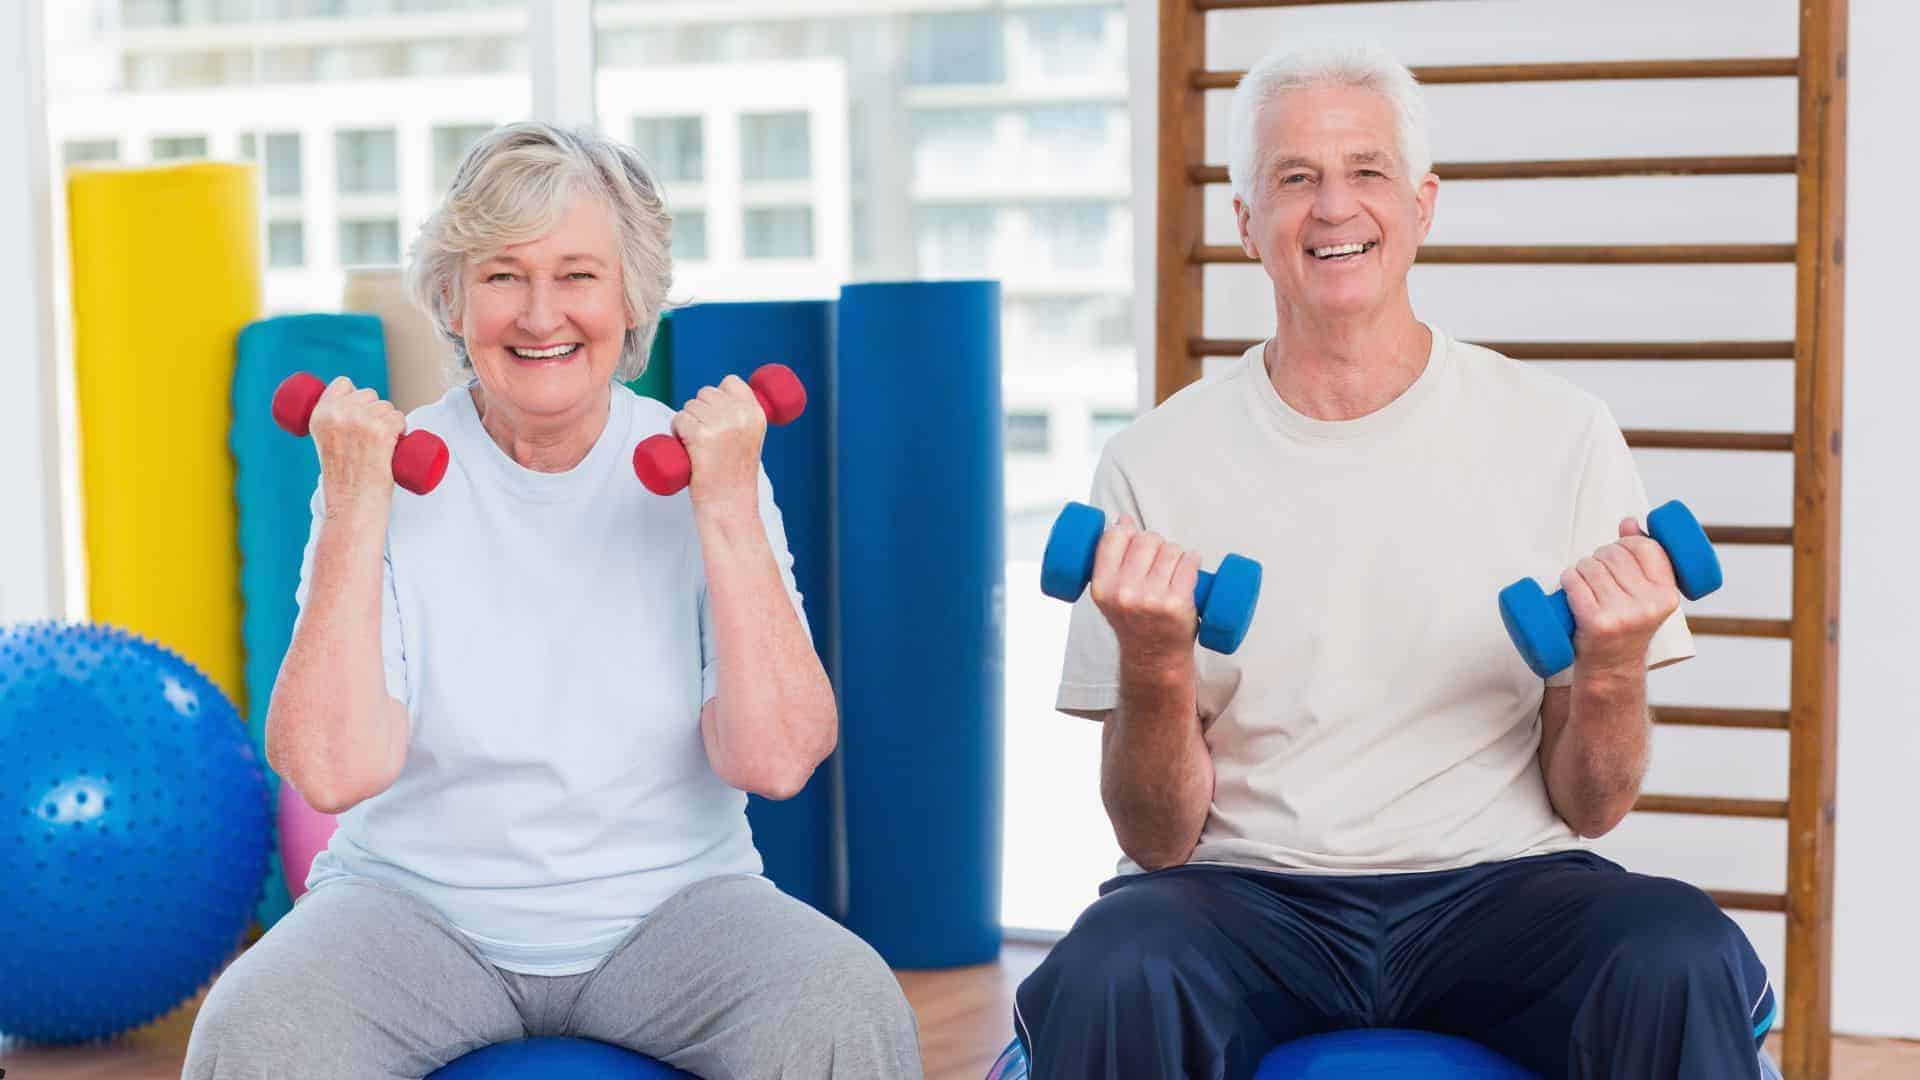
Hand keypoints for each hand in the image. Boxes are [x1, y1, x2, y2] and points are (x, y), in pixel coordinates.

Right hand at [309, 377, 405, 510]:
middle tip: (370, 440)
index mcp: (320, 415)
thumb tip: (355, 408)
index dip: (357, 396)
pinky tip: (394, 444)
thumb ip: (335, 425)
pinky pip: (400, 418)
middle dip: (376, 411)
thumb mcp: (328, 444)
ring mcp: (360, 421)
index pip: (343, 383)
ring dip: (391, 422)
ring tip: (379, 447)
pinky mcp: (380, 432)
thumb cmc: (343, 480)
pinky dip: (402, 429)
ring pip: (387, 407)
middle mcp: (338, 414)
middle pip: (369, 394)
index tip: (360, 414)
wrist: (351, 505)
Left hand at [672, 374, 764, 511]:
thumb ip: (740, 417)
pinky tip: (687, 449)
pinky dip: (676, 432)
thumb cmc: (734, 477)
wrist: (728, 504)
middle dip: (699, 411)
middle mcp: (741, 415)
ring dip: (686, 422)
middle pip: (706, 392)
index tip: (716, 416)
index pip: (731, 382)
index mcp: (756, 414)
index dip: (718, 396)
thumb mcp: (749, 439)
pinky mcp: (701, 434)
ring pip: (689, 406)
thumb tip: (716, 397)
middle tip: (705, 438)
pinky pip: (679, 419)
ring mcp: (721, 423)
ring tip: (697, 446)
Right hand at [1088, 515, 1201, 669]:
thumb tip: (1123, 520)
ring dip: (1177, 553)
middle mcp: (1124, 593)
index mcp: (1102, 587)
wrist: (1155, 657)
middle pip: (1146, 539)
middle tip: (1158, 560)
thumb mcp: (1111, 593)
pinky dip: (1193, 560)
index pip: (1113, 537)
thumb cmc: (1135, 621)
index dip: (1127, 531)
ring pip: (1170, 549)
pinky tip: (1191, 567)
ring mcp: (1152, 598)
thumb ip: (1112, 559)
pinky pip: (1189, 561)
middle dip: (1156, 543)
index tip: (1134, 539)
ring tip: (1174, 570)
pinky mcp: (1177, 603)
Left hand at [1562, 518, 1679, 674]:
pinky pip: (1574, 582)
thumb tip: (1629, 522)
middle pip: (1613, 554)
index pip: (1645, 547)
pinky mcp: (1596, 622)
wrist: (1611, 670)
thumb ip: (1643, 558)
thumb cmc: (1627, 625)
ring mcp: (1622, 614)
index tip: (1619, 553)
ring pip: (1590, 566)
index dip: (1626, 543)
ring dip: (1580, 569)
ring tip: (1584, 585)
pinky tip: (1570, 588)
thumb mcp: (1645, 595)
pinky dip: (1567, 579)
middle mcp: (1648, 604)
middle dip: (1599, 556)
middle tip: (1597, 575)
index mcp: (1667, 594)